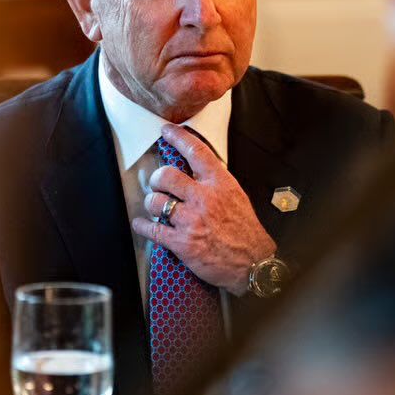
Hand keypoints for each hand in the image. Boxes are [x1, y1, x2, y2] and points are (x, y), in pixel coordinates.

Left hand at [130, 124, 275, 294]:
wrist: (253, 264)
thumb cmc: (246, 232)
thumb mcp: (236, 197)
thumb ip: (215, 184)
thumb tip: (195, 172)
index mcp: (220, 184)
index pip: (196, 152)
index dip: (179, 137)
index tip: (167, 131)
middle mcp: (204, 198)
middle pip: (166, 175)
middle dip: (157, 178)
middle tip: (159, 184)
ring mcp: (191, 220)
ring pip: (155, 201)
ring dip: (152, 203)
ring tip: (156, 206)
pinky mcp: (182, 242)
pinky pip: (153, 229)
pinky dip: (143, 226)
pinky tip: (141, 224)